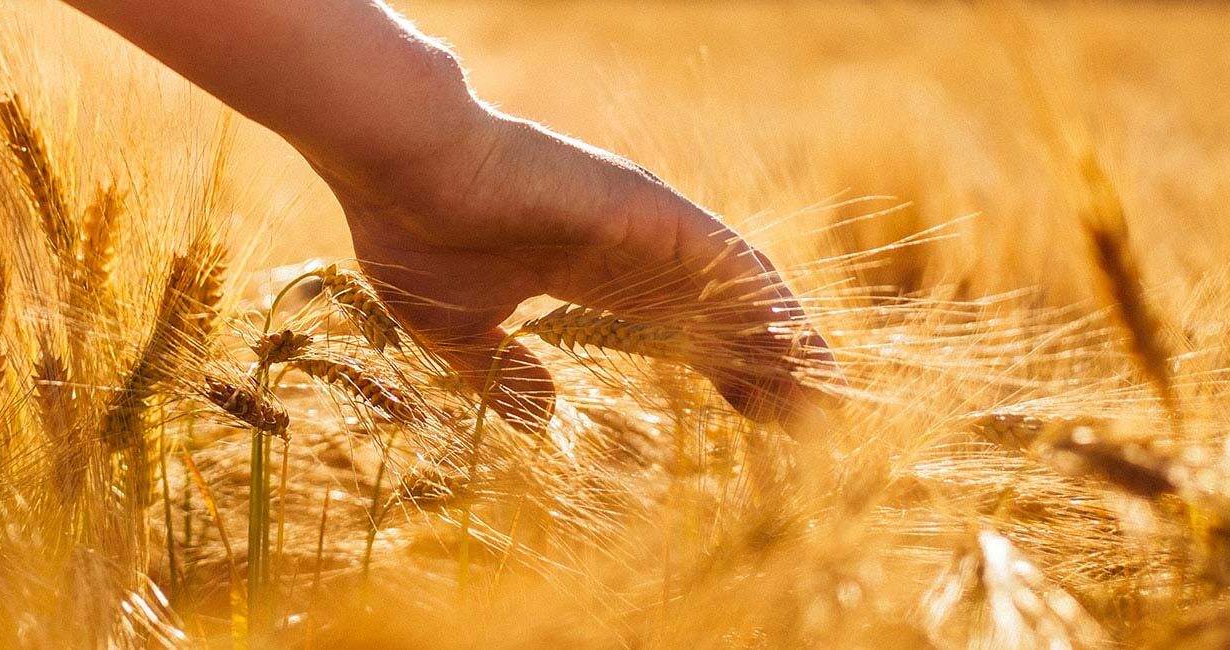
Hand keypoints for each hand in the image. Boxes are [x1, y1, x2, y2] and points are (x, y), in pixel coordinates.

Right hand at [308, 107, 837, 430]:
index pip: (679, 331)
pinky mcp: (651, 209)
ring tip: (826, 397)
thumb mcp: (456, 330)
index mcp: (590, 274)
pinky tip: (799, 349)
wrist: (403, 166)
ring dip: (784, 342)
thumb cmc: (414, 232)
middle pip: (722, 315)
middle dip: (769, 367)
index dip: (722, 373)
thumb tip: (541, 419)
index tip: (757, 421)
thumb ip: (500, 374)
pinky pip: (729, 261)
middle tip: (814, 425)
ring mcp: (645, 226)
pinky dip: (767, 305)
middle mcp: (630, 248)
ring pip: (738, 289)